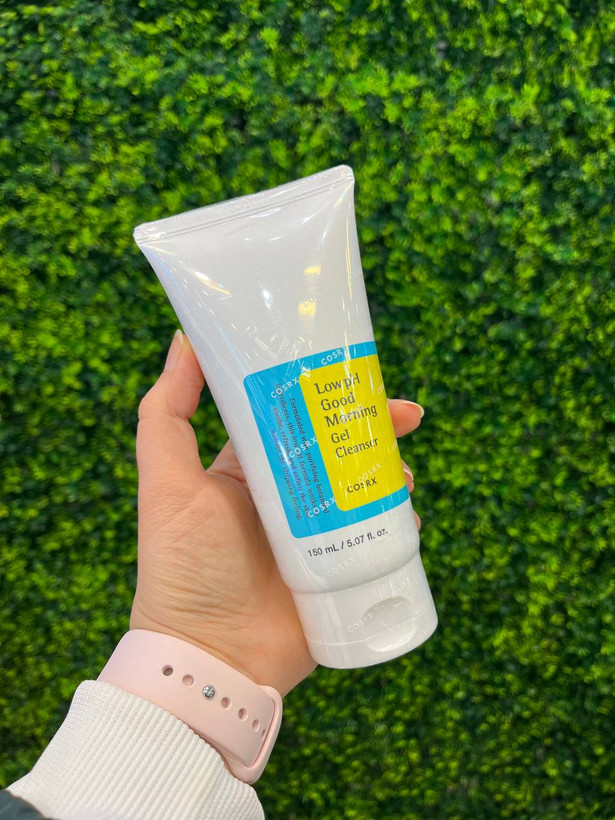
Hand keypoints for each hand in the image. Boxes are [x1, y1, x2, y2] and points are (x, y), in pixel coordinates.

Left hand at [130, 331, 423, 695]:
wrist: (211, 656)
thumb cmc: (182, 567)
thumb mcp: (168, 482)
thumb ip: (166, 412)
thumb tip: (183, 340)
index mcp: (249, 472)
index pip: (294, 419)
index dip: (325, 394)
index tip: (358, 372)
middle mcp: (287, 498)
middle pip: (340, 449)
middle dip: (375, 429)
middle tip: (404, 417)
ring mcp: (318, 535)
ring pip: (367, 489)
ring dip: (392, 472)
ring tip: (402, 471)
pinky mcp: (341, 571)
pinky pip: (380, 538)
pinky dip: (398, 522)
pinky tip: (406, 514)